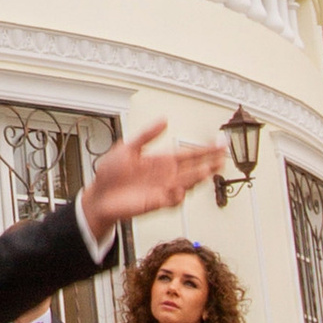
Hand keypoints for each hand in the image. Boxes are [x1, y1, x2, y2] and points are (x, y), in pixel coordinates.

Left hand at [79, 116, 227, 237]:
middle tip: (224, 158)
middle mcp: (166, 175)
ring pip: (186, 183)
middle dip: (209, 163)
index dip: (205, 150)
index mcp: (161, 161)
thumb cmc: (111, 173)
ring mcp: (162, 190)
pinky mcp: (154, 203)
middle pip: (194, 169)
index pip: (189, 154)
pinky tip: (182, 189)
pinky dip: (177, 196)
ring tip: (208, 170)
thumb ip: (147, 135)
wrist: (98, 196)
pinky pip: (171, 200)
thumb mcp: (128, 147)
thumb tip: (165, 119)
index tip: (220, 145)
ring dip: (197, 178)